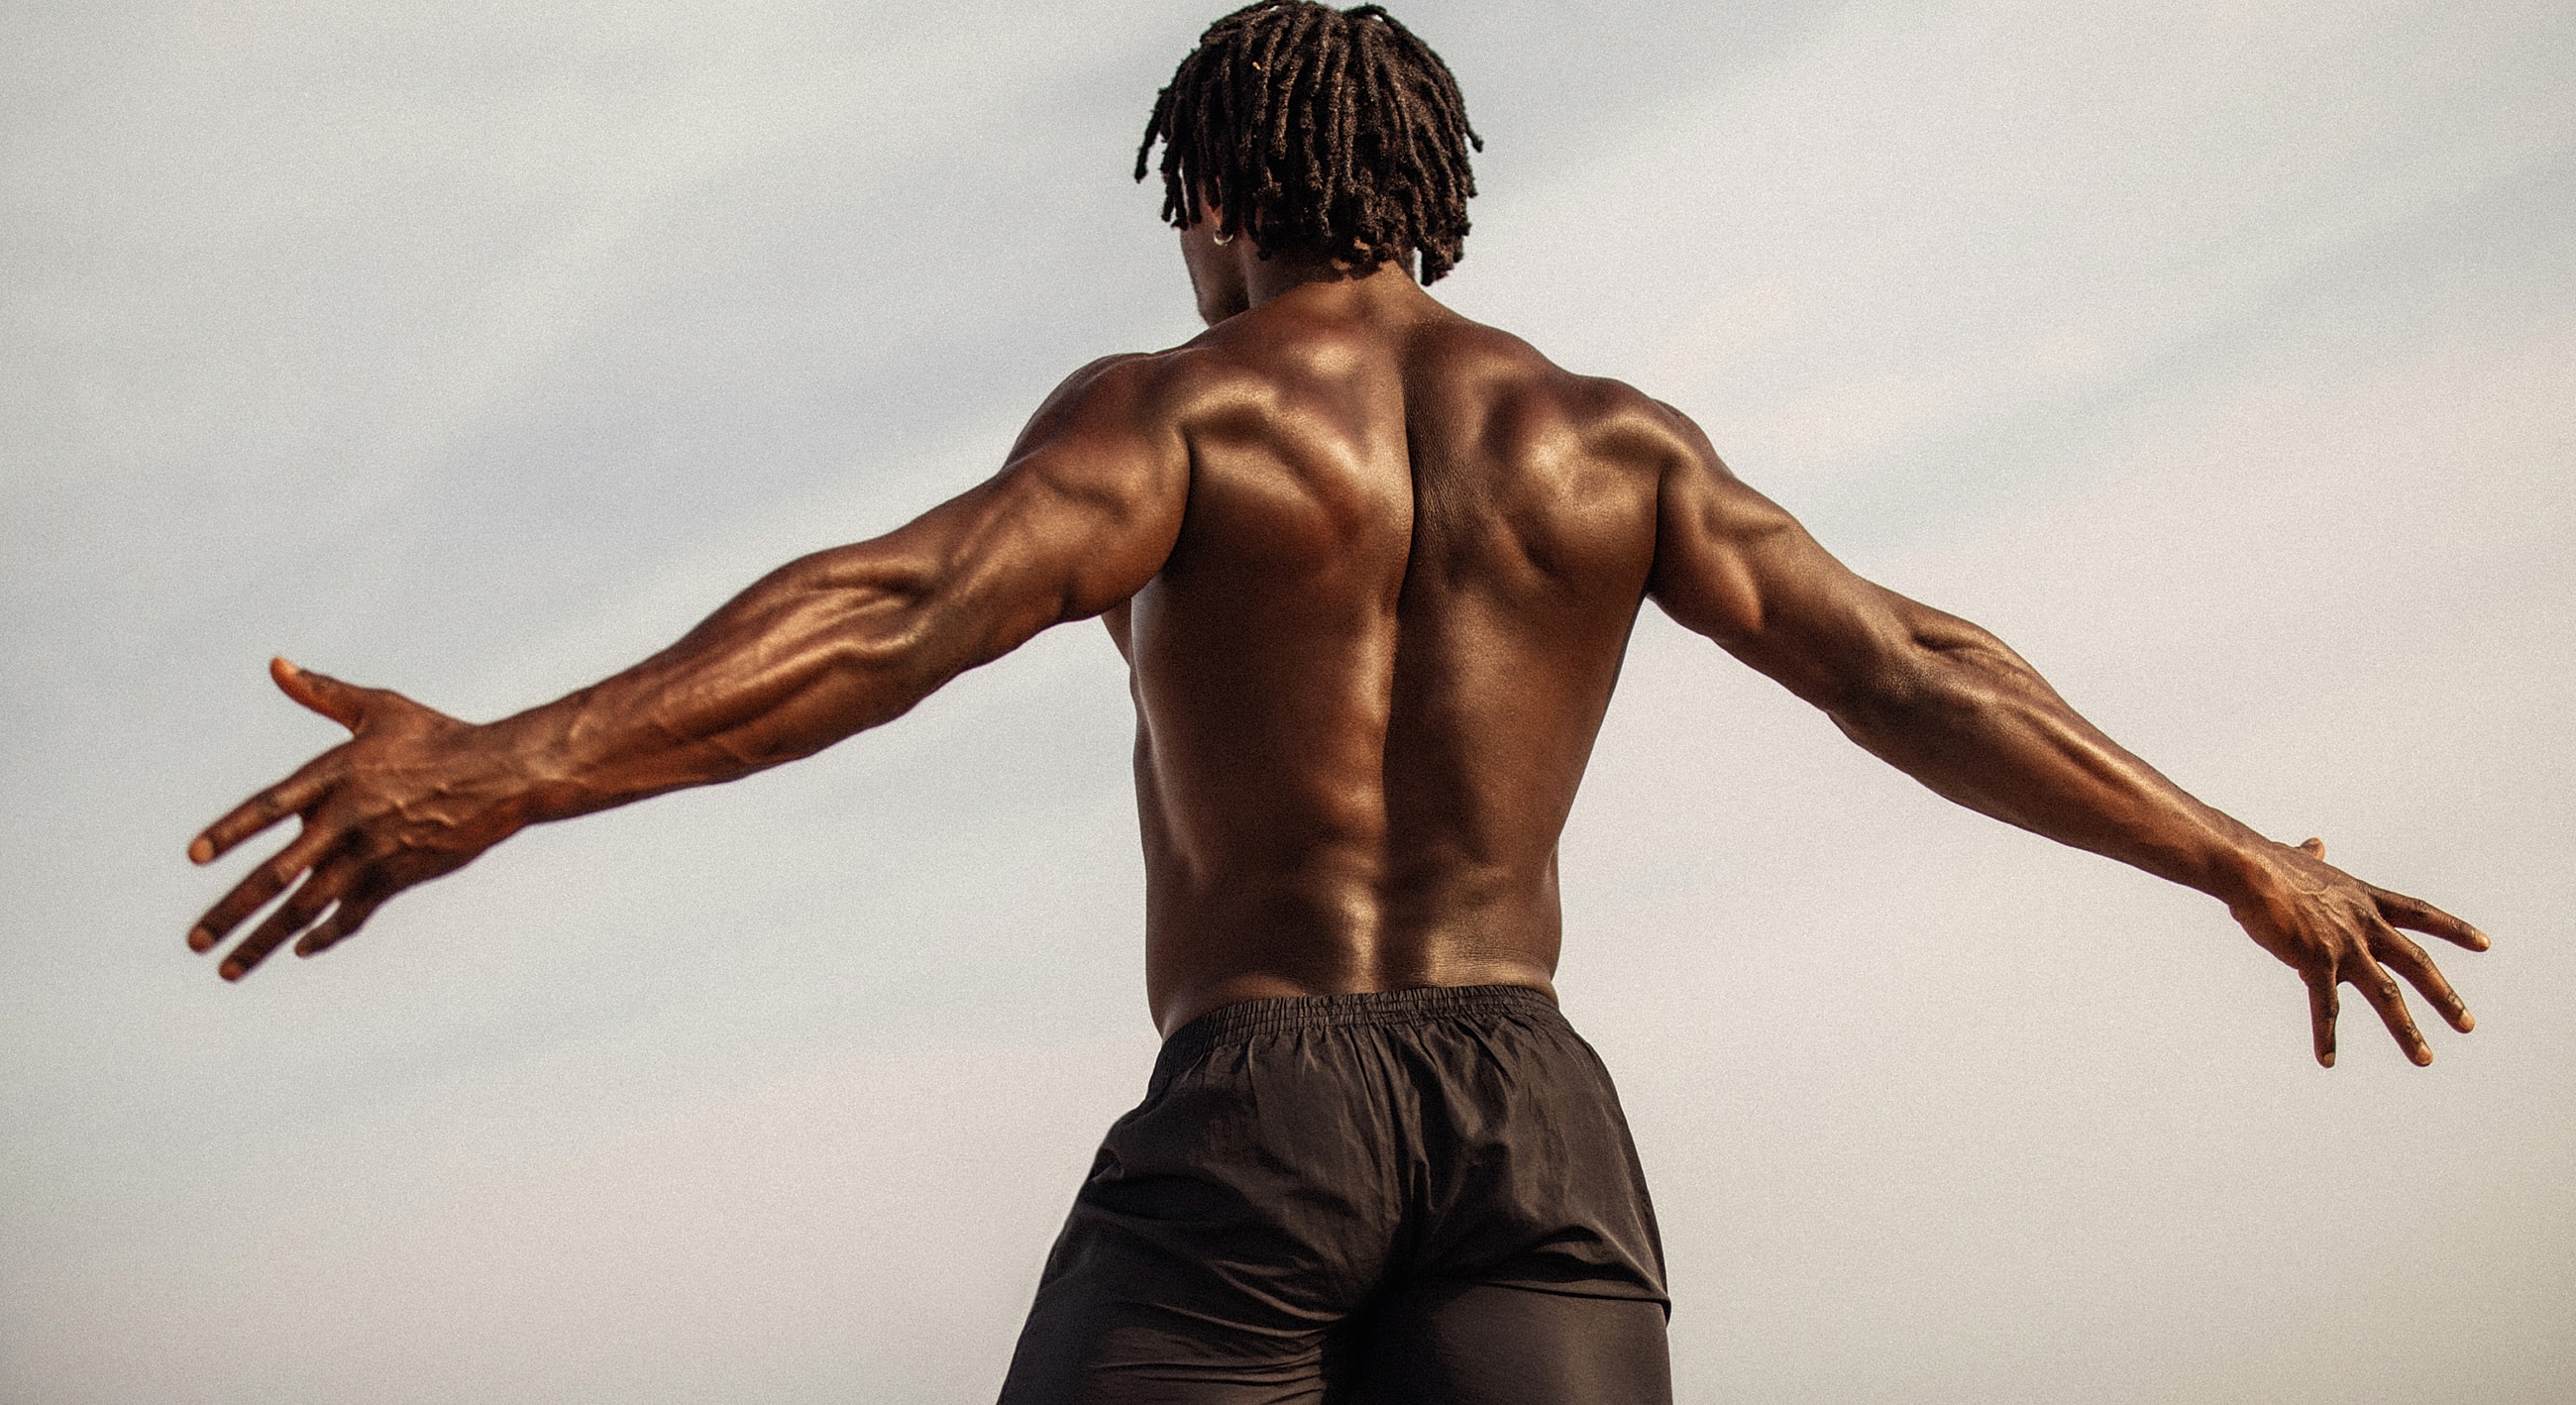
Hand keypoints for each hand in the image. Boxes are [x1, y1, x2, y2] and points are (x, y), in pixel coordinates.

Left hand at [187, 658, 528, 980]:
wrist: (501, 775)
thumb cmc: (438, 736)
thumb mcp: (379, 708)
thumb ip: (322, 693)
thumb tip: (276, 665)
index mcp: (335, 775)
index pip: (269, 808)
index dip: (231, 832)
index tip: (195, 858)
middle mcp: (347, 820)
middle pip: (276, 876)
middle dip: (231, 913)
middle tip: (194, 942)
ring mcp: (372, 854)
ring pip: (308, 908)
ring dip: (265, 941)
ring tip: (228, 969)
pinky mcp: (397, 876)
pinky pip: (353, 914)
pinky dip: (326, 934)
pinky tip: (301, 949)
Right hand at [2228, 836, 2489, 1066]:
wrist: (2249, 869)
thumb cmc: (2268, 862)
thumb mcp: (2301, 859)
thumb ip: (2314, 857)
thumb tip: (2316, 845)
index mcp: (2364, 899)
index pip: (2420, 914)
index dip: (2454, 929)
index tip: (2484, 944)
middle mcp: (2364, 924)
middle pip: (2416, 963)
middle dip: (2444, 996)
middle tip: (2468, 1025)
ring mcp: (2344, 945)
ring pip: (2387, 993)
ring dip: (2407, 1029)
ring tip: (2425, 1058)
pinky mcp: (2316, 961)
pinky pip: (2325, 1006)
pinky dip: (2326, 1035)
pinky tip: (2327, 1060)